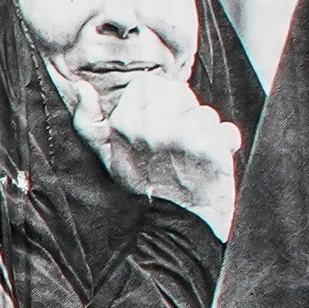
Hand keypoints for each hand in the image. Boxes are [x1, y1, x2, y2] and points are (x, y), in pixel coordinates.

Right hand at [78, 65, 242, 234]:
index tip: (156, 124)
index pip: (149, 83)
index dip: (156, 101)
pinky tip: (211, 160)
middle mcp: (153, 126)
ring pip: (204, 113)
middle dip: (182, 112)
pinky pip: (226, 131)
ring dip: (205, 132)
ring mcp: (183, 136)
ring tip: (192, 154)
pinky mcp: (211, 149)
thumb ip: (88, 121)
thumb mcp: (105, 155)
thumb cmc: (140, 185)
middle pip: (180, 93)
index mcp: (125, 122)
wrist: (174, 223)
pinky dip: (225, 144)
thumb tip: (82, 86)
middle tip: (175, 142)